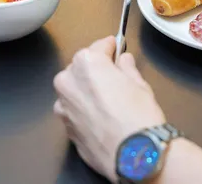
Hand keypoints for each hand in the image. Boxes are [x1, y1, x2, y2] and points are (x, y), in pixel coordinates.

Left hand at [53, 37, 164, 182]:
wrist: (133, 154)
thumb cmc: (138, 117)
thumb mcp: (139, 83)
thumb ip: (126, 67)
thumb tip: (123, 61)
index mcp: (87, 63)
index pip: (99, 46)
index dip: (111, 47)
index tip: (117, 47)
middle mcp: (69, 81)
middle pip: (82, 66)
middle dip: (97, 68)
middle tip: (116, 75)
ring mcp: (63, 105)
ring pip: (75, 87)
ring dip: (88, 88)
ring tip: (110, 98)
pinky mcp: (64, 127)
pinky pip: (73, 108)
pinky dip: (84, 107)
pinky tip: (103, 114)